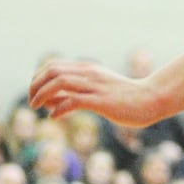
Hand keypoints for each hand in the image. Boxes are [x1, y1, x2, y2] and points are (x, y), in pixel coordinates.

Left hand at [28, 59, 157, 124]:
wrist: (150, 99)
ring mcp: (95, 86)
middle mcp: (90, 74)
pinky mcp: (101, 100)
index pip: (53, 65)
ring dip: (42, 95)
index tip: (35, 94)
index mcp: (88, 69)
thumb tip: (48, 102)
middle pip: (52, 71)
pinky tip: (55, 117)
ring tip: (37, 107)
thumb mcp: (96, 90)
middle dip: (35, 86)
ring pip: (59, 82)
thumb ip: (73, 93)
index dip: (37, 79)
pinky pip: (72, 101)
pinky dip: (58, 109)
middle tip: (32, 102)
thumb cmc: (124, 97)